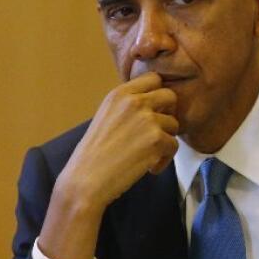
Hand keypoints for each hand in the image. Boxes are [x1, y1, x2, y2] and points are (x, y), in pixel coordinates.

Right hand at [38, 73, 177, 258]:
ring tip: (148, 156)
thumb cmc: (92, 155)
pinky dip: (163, 160)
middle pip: (170, 96)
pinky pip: (174, 146)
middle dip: (168, 114)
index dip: (157, 94)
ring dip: (165, 141)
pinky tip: (148, 168)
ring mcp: (146, 119)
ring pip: (174, 124)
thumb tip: (154, 106)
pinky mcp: (156, 139)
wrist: (85, 180)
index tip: (153, 111)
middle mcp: (134, 101)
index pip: (153, 78)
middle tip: (157, 132)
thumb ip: (127, 107)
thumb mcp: (106, 118)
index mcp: (119, 94)